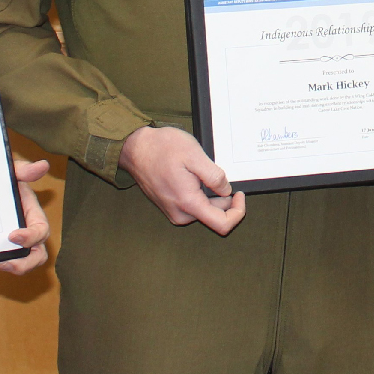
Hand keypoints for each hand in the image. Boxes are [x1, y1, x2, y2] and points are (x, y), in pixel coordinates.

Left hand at [0, 156, 52, 273]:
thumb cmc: (0, 181)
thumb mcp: (10, 173)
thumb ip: (23, 170)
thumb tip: (43, 165)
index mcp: (33, 215)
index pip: (40, 231)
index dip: (31, 236)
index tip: (13, 235)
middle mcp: (27, 232)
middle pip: (38, 255)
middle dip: (26, 263)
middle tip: (6, 262)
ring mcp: (14, 244)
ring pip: (23, 263)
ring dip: (14, 267)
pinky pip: (3, 261)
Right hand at [118, 125, 246, 234]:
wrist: (134, 148)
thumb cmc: (162, 148)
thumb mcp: (194, 155)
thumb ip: (214, 176)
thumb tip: (226, 191)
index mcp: (188, 203)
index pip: (222, 224)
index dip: (237, 211)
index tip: (239, 193)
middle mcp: (180, 213)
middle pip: (214, 215)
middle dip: (222, 197)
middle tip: (216, 173)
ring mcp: (173, 211)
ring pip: (204, 209)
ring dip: (209, 193)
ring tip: (198, 170)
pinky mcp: (170, 206)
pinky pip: (192, 204)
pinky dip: (199, 192)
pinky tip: (191, 174)